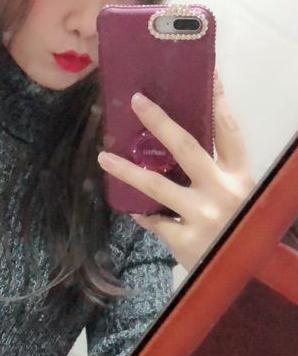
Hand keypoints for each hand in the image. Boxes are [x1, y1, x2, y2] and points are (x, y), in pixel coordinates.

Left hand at [97, 71, 254, 270]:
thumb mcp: (240, 199)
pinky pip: (153, 220)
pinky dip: (141, 214)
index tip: (207, 73)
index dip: (218, 100)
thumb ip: (216, 176)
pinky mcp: (186, 240)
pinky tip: (133, 210)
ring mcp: (204, 216)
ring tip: (103, 156)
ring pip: (156, 185)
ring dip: (126, 169)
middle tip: (135, 100)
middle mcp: (225, 191)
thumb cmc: (241, 232)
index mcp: (241, 177)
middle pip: (187, 147)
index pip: (229, 131)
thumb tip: (174, 146)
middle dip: (159, 121)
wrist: (251, 283)